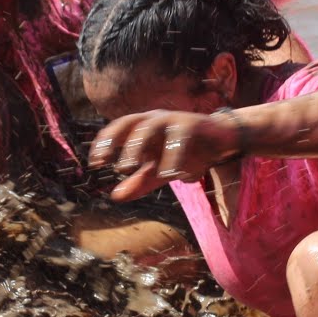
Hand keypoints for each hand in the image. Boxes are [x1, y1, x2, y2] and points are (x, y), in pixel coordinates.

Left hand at [89, 109, 239, 200]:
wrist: (222, 143)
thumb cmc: (186, 154)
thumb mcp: (159, 171)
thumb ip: (139, 182)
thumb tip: (115, 196)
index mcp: (143, 128)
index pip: (117, 129)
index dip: (104, 143)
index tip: (95, 162)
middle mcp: (155, 119)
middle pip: (129, 123)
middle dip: (118, 142)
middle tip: (116, 167)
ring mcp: (173, 119)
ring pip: (150, 126)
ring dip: (138, 145)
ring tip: (133, 167)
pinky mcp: (193, 124)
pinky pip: (180, 136)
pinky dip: (172, 155)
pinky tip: (169, 174)